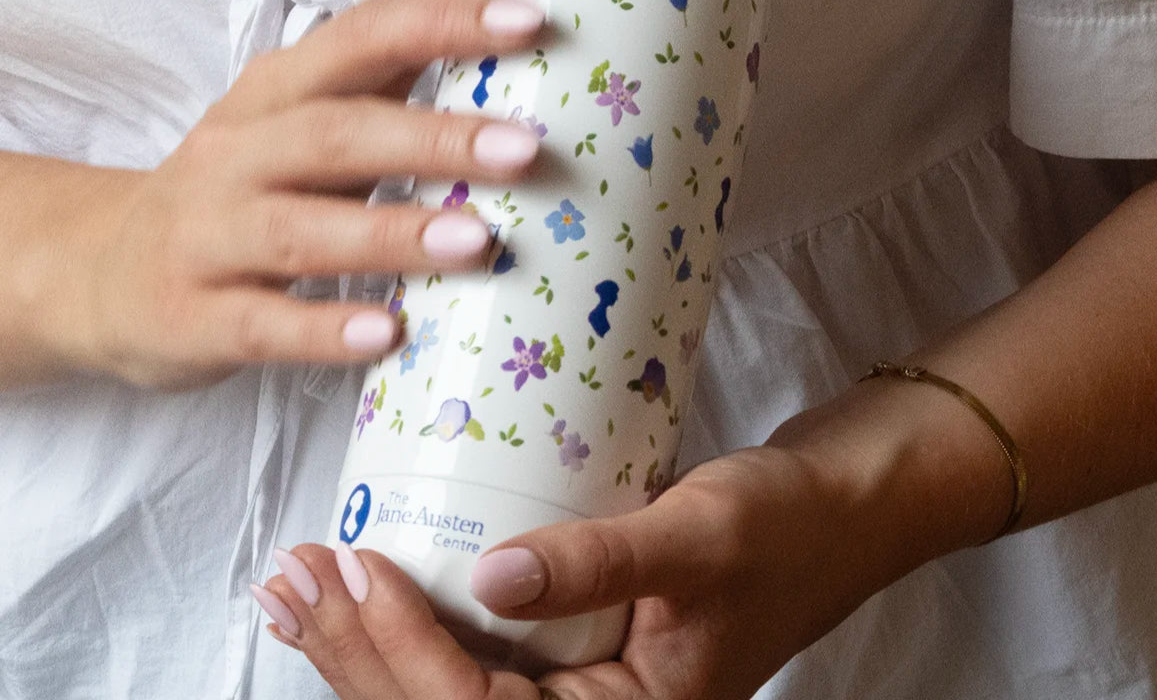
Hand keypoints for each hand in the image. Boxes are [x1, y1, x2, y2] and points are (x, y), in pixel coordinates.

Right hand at [34, 0, 548, 389]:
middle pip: (335, 133)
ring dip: (390, 234)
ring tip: (479, 243)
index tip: (531, 19)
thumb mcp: (304, 97)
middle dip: (432, 139)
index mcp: (277, 90)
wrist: (104, 271)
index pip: (362, 37)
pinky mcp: (193, 318)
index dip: (444, 22)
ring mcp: (209, 236)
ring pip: (299, 230)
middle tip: (526, 149)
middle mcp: (237, 153)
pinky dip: (322, 330)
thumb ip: (388, 28)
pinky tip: (387, 335)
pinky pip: (260, 325)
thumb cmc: (241, 177)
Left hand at [252, 410, 934, 699]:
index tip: (352, 568)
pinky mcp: (571, 646)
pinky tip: (368, 581)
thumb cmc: (781, 529)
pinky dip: (409, 618)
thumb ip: (597, 564)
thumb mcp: (695, 540)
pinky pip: (472, 650)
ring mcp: (576, 690)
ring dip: (365, 640)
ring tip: (299, 589)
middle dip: (354, 652)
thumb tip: (490, 578)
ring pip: (444, 685)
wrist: (831, 511)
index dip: (403, 650)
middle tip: (289, 582)